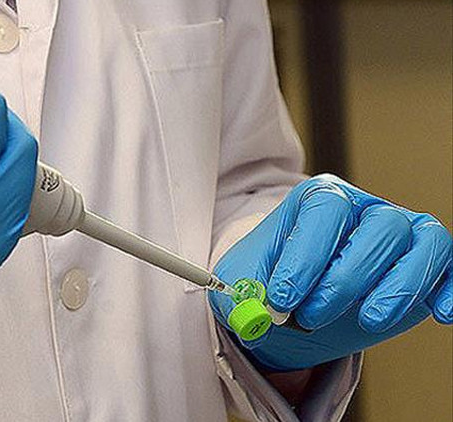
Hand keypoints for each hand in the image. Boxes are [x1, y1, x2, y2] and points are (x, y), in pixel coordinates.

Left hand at [209, 174, 451, 370]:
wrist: (287, 305)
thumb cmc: (267, 283)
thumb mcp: (243, 283)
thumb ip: (246, 293)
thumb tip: (257, 314)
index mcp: (319, 200)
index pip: (326, 210)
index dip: (306, 255)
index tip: (283, 297)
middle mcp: (364, 211)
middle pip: (380, 227)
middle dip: (346, 279)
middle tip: (312, 316)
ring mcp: (400, 236)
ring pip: (426, 242)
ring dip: (400, 286)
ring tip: (368, 320)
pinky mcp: (425, 269)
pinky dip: (450, 290)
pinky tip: (439, 314)